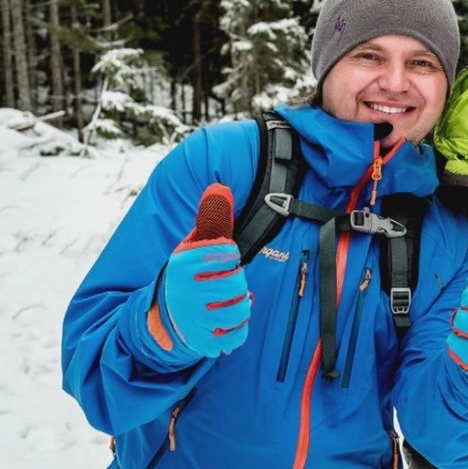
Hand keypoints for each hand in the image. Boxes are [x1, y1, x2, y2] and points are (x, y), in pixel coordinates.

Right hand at [148, 183, 250, 357]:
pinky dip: (239, 328)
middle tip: (226, 281)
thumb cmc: (188, 275)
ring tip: (231, 299)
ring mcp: (193, 319)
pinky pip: (237, 336)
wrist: (163, 315)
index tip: (222, 258)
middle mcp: (184, 292)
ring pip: (240, 309)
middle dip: (237, 280)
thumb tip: (220, 188)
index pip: (228, 251)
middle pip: (237, 282)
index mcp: (183, 263)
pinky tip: (230, 321)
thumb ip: (209, 217)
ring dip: (242, 303)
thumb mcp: (192, 245)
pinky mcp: (201, 342)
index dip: (230, 255)